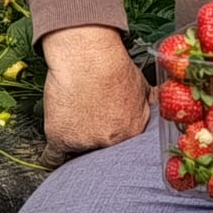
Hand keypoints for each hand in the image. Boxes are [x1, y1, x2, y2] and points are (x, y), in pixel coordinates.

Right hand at [39, 25, 152, 161]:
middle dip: (96, 144)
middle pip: (102, 153)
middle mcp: (110, 141)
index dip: (114, 140)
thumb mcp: (141, 84)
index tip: (107, 135)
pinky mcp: (60, 137)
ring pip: (79, 154)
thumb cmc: (112, 64)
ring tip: (73, 122)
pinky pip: (53, 158)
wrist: (86, 55)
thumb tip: (159, 108)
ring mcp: (84, 141)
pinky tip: (55, 157)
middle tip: (89, 127)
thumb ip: (149, 103)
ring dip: (76, 143)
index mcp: (132, 130)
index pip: (124, 149)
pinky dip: (53, 158)